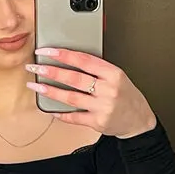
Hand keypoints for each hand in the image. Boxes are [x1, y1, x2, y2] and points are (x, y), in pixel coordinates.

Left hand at [25, 49, 156, 138]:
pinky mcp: (98, 122)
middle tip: (35, 67)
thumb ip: (97, 69)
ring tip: (36, 86)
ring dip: (51, 91)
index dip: (62, 54)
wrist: (139, 120)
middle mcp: (108, 90)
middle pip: (74, 78)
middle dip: (51, 71)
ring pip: (71, 97)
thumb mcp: (117, 77)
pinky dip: (61, 113)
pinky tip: (50, 109)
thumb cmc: (126, 96)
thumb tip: (68, 60)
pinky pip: (75, 117)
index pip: (84, 60)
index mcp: (113, 74)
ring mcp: (103, 107)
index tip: (46, 51)